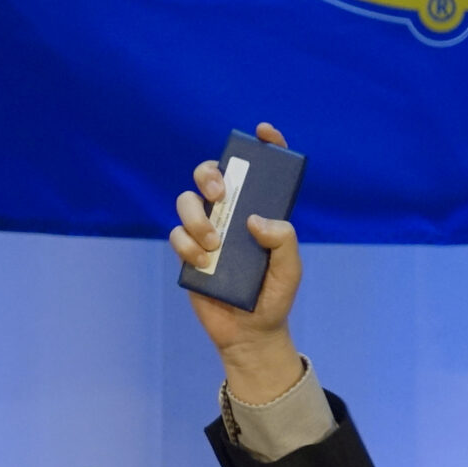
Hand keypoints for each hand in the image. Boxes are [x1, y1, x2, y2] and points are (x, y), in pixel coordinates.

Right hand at [167, 122, 305, 405]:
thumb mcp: (290, 268)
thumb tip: (254, 220)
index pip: (260, 171)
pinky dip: (187, 244)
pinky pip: (176, 234)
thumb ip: (283, 240)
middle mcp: (230, 216)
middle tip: (221, 195)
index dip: (264, 146)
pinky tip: (204, 261)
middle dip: (210, 175)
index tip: (263, 133)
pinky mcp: (188, 254)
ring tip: (213, 243)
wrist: (249, 333)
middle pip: (212, 176)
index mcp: (259, 212)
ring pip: (186, 201)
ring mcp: (206, 233)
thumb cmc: (274, 297)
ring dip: (197, 216)